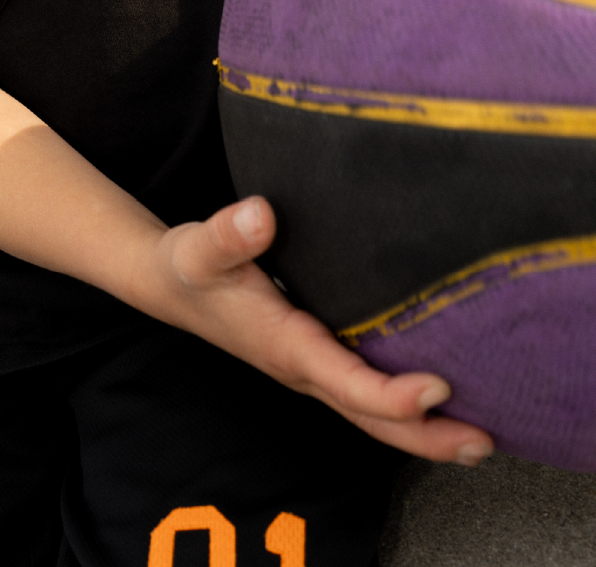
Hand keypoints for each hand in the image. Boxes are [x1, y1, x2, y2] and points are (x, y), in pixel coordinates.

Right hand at [150, 196, 493, 464]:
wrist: (170, 284)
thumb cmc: (190, 265)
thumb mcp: (200, 246)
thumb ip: (229, 232)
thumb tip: (260, 214)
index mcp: (285, 347)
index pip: (348, 383)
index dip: (393, 395)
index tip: (439, 386)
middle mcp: (303, 368)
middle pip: (371, 418)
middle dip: (426, 436)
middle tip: (484, 441)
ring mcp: (310, 369)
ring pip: (372, 414)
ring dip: (423, 431)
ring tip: (479, 437)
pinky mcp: (315, 358)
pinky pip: (366, 395)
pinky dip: (404, 409)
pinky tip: (438, 402)